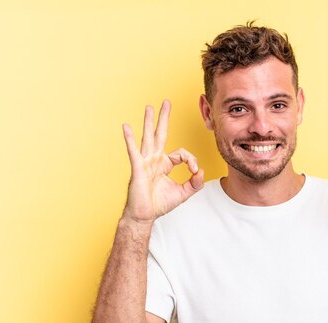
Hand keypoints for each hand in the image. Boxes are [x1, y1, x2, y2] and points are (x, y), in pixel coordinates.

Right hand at [121, 100, 203, 223]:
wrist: (145, 216)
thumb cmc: (160, 204)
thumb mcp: (183, 193)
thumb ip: (194, 183)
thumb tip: (201, 172)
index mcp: (165, 164)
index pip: (181, 153)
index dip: (191, 160)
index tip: (194, 170)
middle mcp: (155, 159)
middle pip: (161, 134)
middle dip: (164, 118)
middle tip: (166, 103)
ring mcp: (145, 162)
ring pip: (148, 138)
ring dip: (149, 122)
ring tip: (149, 107)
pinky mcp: (138, 168)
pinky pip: (134, 151)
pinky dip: (130, 139)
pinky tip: (126, 127)